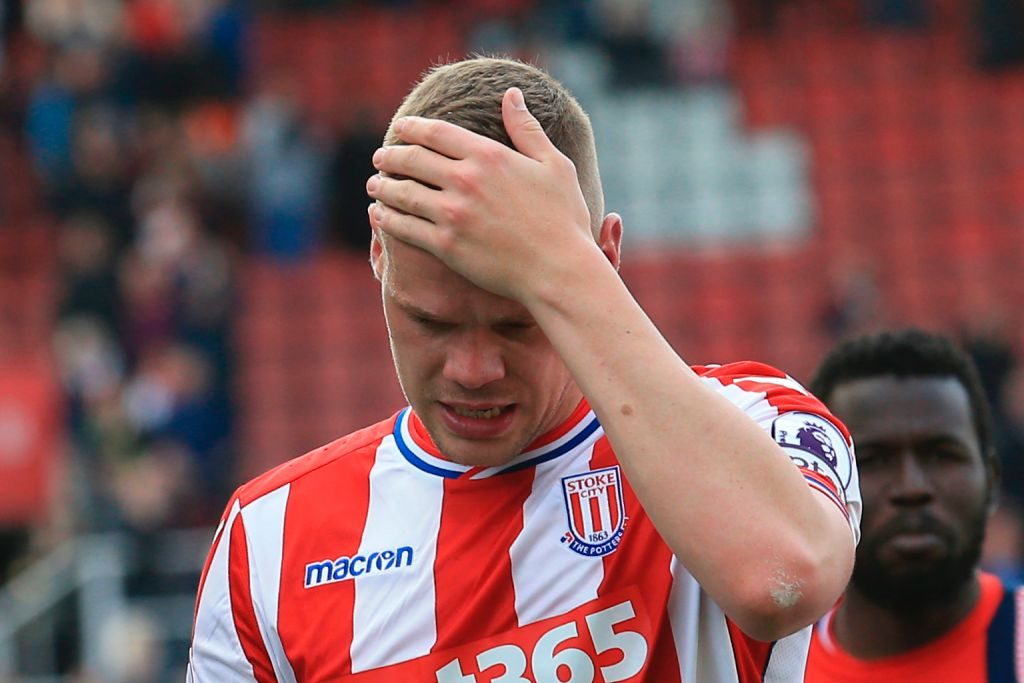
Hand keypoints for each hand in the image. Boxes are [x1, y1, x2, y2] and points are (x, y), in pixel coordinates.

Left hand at [366, 87, 597, 304]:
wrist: (558, 270)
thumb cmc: (562, 218)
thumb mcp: (553, 165)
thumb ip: (526, 129)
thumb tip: (511, 94)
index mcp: (488, 156)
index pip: (436, 132)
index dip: (412, 127)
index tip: (400, 127)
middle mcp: (465, 180)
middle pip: (413, 159)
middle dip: (391, 156)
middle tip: (380, 157)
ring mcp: (452, 214)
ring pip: (402, 193)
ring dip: (383, 187)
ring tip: (375, 185)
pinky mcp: (445, 245)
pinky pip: (404, 227)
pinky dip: (386, 218)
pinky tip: (380, 215)